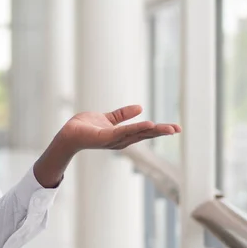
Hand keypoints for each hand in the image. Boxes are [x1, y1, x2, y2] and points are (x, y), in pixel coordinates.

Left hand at [33, 105, 180, 187]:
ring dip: (153, 130)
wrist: (68, 134)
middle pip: (145, 134)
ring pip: (137, 133)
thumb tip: (140, 107)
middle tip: (178, 129)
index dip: (159, 129)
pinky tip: (148, 124)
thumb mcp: (107, 118)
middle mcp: (121, 140)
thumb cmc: (84, 127)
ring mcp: (114, 140)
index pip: (144, 131)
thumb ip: (122, 114)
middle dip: (161, 131)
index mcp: (123, 135)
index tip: (175, 128)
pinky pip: (123, 131)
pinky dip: (136, 128)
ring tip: (169, 128)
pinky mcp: (105, 137)